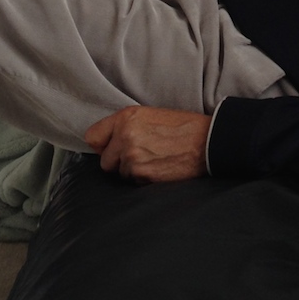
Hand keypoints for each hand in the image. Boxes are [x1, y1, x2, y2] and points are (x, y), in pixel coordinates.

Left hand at [85, 106, 210, 182]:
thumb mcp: (149, 115)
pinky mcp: (142, 174)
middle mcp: (125, 136)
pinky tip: (159, 167)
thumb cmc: (181, 127)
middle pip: (105, 161)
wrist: (206, 141)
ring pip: (120, 174)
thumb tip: (105, 143)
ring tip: (154, 159)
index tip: (111, 148)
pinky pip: (133, 183)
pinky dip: (144, 179)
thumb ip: (125, 126)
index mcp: (126, 117)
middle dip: (119, 163)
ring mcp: (133, 157)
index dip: (102, 146)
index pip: (92, 137)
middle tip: (142, 155)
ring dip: (133, 172)